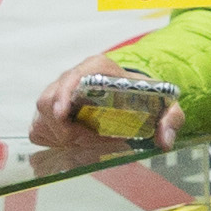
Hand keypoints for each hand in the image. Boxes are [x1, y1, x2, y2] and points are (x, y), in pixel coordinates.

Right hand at [31, 52, 173, 154]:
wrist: (131, 93)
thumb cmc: (145, 96)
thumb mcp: (165, 104)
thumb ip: (172, 118)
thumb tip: (164, 140)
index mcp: (97, 68)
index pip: (72, 76)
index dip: (64, 95)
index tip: (64, 115)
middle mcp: (72, 77)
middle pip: (50, 102)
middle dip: (65, 128)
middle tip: (89, 141)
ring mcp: (57, 94)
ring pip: (42, 116)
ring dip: (60, 136)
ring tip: (86, 141)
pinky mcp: (49, 111)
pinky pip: (39, 129)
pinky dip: (53, 140)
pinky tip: (73, 142)